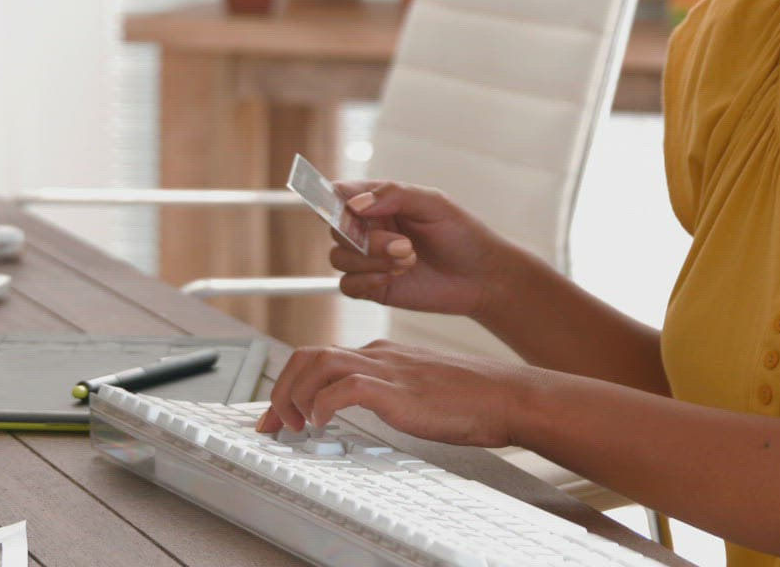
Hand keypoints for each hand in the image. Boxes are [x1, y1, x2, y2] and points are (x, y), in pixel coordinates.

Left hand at [255, 339, 537, 447]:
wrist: (506, 395)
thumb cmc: (472, 398)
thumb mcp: (418, 389)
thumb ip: (390, 392)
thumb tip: (363, 409)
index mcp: (382, 354)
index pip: (320, 356)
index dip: (291, 383)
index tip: (281, 413)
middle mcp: (378, 354)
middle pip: (308, 355)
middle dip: (280, 388)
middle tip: (273, 423)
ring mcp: (387, 369)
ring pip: (318, 363)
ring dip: (295, 395)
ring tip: (294, 425)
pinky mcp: (397, 389)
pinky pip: (345, 387)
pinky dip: (323, 405)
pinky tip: (322, 423)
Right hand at [327, 179, 512, 317]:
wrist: (481, 277)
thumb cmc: (461, 234)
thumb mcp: (433, 203)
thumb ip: (394, 195)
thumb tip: (355, 204)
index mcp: (378, 201)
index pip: (339, 194)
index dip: (333, 200)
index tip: (348, 210)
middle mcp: (368, 227)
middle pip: (335, 228)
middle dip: (365, 239)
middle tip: (404, 245)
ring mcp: (368, 258)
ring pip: (338, 257)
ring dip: (371, 260)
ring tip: (408, 261)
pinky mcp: (371, 286)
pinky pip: (347, 285)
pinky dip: (366, 281)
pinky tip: (394, 277)